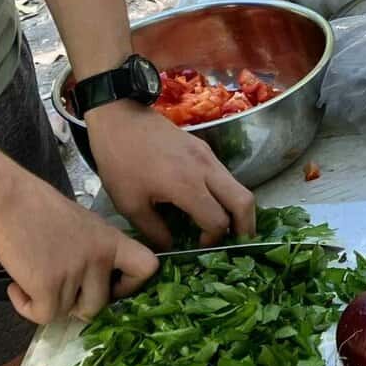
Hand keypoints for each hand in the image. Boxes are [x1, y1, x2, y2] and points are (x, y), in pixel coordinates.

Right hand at [0, 166, 161, 323]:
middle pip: (100, 304)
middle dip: (78, 304)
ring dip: (47, 302)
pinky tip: (17, 287)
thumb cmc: (36, 205)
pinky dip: (27, 308)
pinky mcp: (48, 286)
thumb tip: (90, 282)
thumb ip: (93, 249)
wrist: (5, 197)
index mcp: (111, 239)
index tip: (111, 287)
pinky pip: (43, 316)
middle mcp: (99, 258)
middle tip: (58, 288)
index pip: (147, 267)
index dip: (131, 286)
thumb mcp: (80, 223)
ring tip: (31, 276)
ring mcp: (75, 273)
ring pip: (67, 311)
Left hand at [85, 99, 256, 247]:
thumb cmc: (120, 162)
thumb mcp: (129, 204)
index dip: (213, 240)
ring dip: (237, 209)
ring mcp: (208, 156)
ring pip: (239, 186)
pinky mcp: (204, 148)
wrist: (119, 119)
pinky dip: (226, 194)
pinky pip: (225, 176)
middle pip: (244, 201)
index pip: (218, 221)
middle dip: (246, 227)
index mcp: (186, 185)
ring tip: (224, 227)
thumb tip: (172, 247)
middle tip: (237, 243)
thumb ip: (154, 231)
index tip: (198, 247)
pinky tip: (208, 204)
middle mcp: (206, 169)